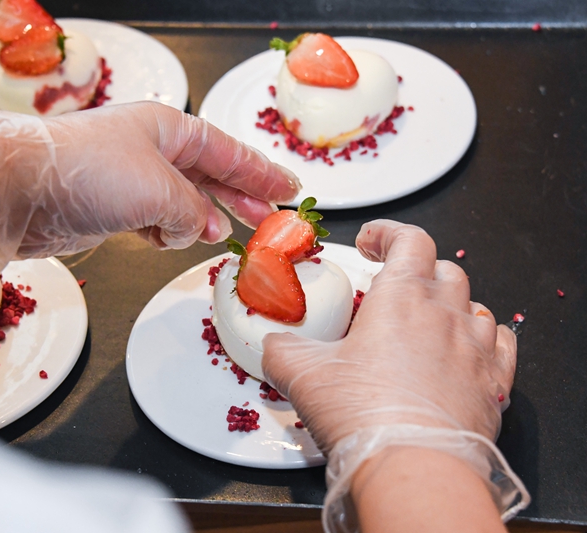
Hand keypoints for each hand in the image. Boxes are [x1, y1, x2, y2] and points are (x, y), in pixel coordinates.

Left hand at [0, 98, 299, 286]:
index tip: (287, 189)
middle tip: (266, 220)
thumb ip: (192, 211)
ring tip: (217, 236)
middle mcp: (150, 150)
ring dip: (199, 222)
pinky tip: (168, 241)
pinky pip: (154, 223)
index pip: (227, 151)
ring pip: (182, 204)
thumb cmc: (86, 171)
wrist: (22, 190)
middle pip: (209, 176)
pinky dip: (166, 234)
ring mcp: (130, 179)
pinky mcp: (111, 208)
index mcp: (168, 128)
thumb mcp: (160, 188)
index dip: (260, 173)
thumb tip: (195, 227)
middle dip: (239, 199)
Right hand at [262, 220, 516, 452]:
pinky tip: (465, 351)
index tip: (371, 242)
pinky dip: (483, 339)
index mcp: (402, 298)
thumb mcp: (300, 373)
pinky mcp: (494, 384)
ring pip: (474, 305)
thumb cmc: (363, 415)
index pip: (409, 240)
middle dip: (416, 271)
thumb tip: (274, 344)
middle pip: (443, 270)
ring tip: (426, 322)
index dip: (388, 233)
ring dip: (450, 306)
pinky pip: (501, 344)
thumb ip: (281, 349)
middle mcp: (445, 315)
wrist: (412, 467)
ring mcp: (475, 349)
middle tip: (392, 288)